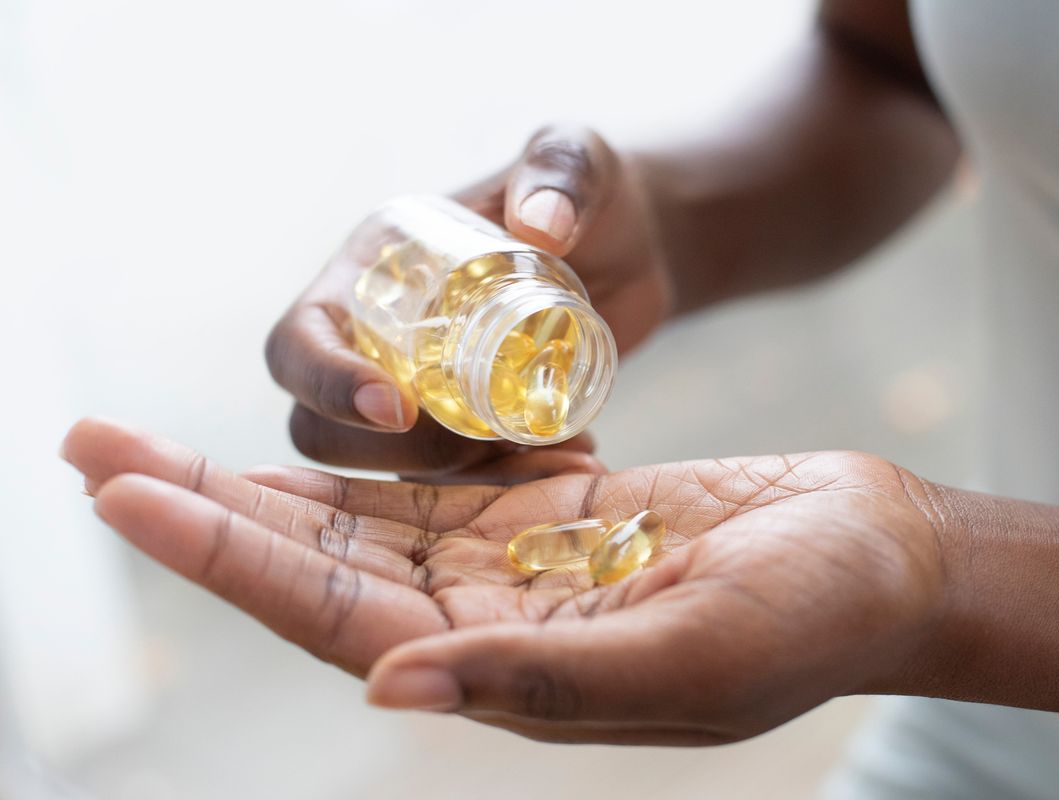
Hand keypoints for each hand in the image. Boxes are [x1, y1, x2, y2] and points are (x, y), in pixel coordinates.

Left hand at [63, 418, 943, 744]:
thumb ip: (543, 676)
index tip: (126, 490)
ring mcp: (516, 564)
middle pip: (315, 565)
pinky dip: (356, 457)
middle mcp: (491, 623)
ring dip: (255, 481)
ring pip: (356, 521)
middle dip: (202, 509)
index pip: (332, 615)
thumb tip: (386, 683)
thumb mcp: (690, 657)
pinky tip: (295, 434)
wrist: (874, 556)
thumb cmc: (810, 615)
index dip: (224, 556)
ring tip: (155, 441)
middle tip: (89, 449)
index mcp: (510, 670)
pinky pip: (427, 484)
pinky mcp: (548, 510)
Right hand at [265, 125, 671, 479]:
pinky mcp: (469, 427)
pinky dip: (509, 485)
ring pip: (395, 467)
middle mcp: (379, 334)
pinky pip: (461, 480)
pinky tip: (574, 458)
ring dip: (465, 480)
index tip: (400, 409)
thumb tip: (541, 226)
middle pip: (325, 427)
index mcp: (372, 268)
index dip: (327, 383)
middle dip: (399, 453)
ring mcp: (422, 388)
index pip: (299, 340)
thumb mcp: (579, 163)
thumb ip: (562, 174)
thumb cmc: (592, 193)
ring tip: (554, 455)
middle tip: (489, 445)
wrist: (637, 248)